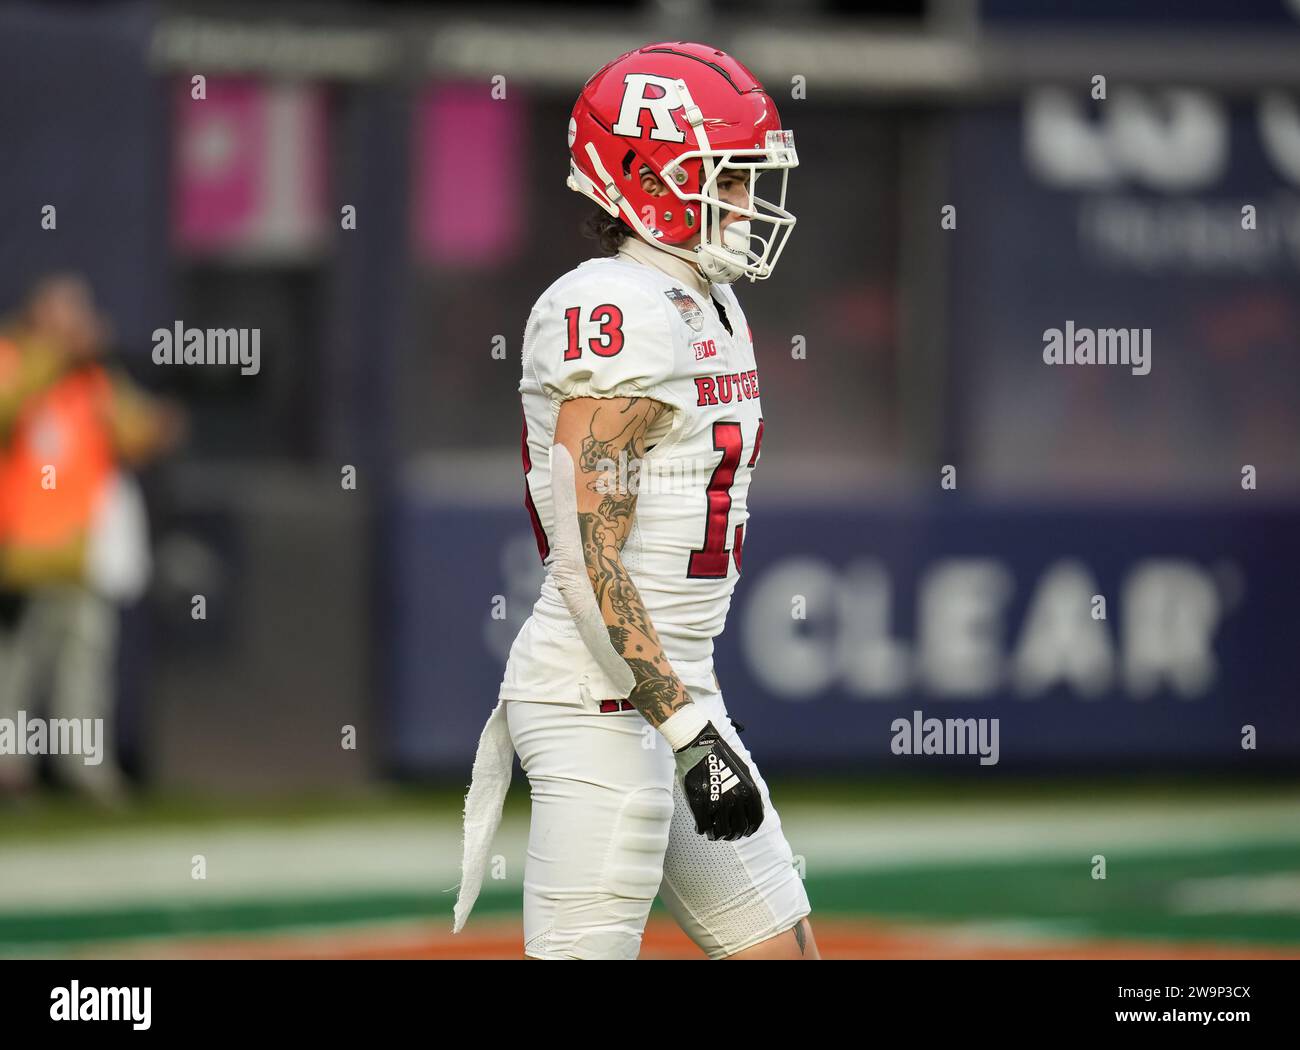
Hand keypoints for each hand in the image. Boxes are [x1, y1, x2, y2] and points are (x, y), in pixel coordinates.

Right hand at [672, 721, 763, 840]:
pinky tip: (701, 827)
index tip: (745, 832)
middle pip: (738, 830)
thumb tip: (752, 807)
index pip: (755, 821)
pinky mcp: (699, 804)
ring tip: (713, 834)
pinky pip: (703, 826)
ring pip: (721, 832)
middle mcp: (735, 799)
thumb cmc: (720, 756)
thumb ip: (749, 791)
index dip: (750, 830)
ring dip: (717, 836)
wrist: (700, 745)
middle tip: (728, 835)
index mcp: (749, 791)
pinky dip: (703, 830)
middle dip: (734, 835)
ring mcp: (717, 803)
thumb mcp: (744, 771)